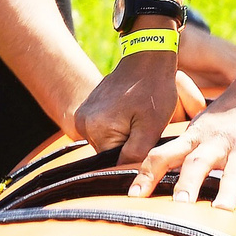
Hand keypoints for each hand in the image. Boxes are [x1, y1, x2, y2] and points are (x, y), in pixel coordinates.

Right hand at [73, 50, 207, 159]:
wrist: (147, 56)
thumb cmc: (153, 90)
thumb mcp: (151, 127)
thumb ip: (136, 156)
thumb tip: (128, 178)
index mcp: (96, 128)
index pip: (113, 161)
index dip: (132, 158)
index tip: (147, 144)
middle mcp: (82, 122)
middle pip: (108, 152)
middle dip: (127, 147)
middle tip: (145, 130)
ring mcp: (83, 114)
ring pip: (107, 141)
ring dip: (123, 137)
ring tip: (138, 119)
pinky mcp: (88, 108)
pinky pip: (104, 129)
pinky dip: (118, 127)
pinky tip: (131, 114)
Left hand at [129, 86, 235, 218]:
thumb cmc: (231, 113)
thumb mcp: (201, 126)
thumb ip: (183, 151)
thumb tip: (155, 176)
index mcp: (196, 137)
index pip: (164, 154)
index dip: (147, 174)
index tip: (133, 198)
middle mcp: (217, 141)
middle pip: (198, 162)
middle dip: (187, 183)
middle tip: (177, 206)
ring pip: (235, 170)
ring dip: (228, 191)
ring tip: (221, 212)